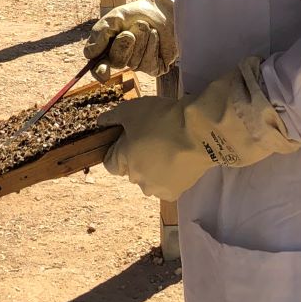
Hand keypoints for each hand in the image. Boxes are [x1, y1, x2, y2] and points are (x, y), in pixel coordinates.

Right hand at [84, 0, 176, 80]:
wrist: (162, 9)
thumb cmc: (136, 14)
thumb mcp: (114, 18)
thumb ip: (100, 34)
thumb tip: (89, 54)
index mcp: (107, 50)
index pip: (98, 68)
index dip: (99, 72)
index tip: (103, 71)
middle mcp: (122, 60)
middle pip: (116, 62)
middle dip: (122, 45)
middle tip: (129, 31)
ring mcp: (138, 65)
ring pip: (134, 62)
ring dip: (141, 40)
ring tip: (145, 26)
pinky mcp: (155, 68)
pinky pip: (149, 64)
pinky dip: (152, 45)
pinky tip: (155, 35)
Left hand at [98, 57, 300, 200]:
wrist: (200, 132)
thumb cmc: (162, 118)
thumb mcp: (131, 110)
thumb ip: (112, 117)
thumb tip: (100, 122)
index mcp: (123, 162)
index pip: (109, 163)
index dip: (116, 149)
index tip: (127, 137)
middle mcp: (137, 180)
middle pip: (130, 170)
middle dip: (135, 156)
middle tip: (150, 137)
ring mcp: (157, 188)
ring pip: (148, 179)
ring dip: (152, 167)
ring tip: (167, 147)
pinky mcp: (177, 192)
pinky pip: (166, 184)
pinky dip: (169, 174)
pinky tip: (178, 158)